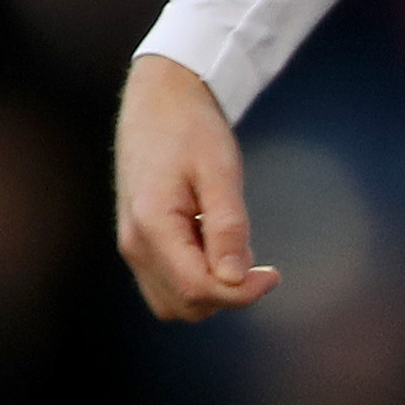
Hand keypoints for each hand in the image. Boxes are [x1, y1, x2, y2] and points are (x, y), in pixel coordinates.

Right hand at [112, 53, 276, 318]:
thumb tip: (236, 279)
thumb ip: (228, 227)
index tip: (273, 273)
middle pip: (185, 305)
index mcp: (152, 226)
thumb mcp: (219, 171)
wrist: (159, 100)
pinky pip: (166, 283)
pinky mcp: (137, 241)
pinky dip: (195, 278)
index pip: (198, 289)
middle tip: (255, 259)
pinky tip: (213, 244)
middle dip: (226, 294)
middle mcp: (134, 244)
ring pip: (173, 302)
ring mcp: (132, 245)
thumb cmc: (192, 128)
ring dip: (210, 290)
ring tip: (230, 247)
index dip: (242, 293)